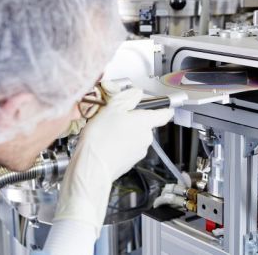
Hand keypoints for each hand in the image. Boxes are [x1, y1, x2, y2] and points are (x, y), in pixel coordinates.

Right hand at [53, 86, 173, 235]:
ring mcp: (139, 151)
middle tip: (117, 116)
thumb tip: (136, 92)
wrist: (93, 166)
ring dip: (126, 132)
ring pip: (136, 136)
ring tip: (108, 131)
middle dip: (133, 120)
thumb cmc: (102, 137)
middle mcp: (147, 137)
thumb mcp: (112, 108)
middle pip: (145, 124)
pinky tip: (107, 143)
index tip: (164, 107)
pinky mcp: (130, 162)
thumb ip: (127, 98)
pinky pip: (128, 148)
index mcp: (146, 122)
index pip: (164, 114)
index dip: (164, 109)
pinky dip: (120, 144)